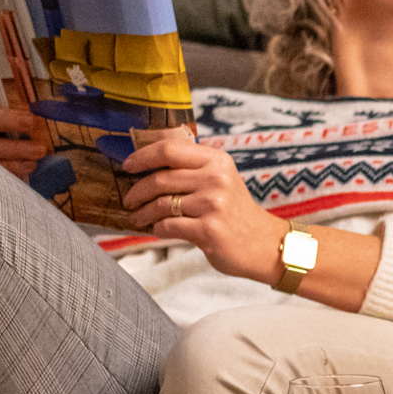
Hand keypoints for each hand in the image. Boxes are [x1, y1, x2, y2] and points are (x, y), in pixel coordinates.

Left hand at [122, 129, 285, 280]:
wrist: (265, 244)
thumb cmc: (236, 213)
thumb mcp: (221, 180)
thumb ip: (192, 168)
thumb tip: (146, 164)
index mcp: (217, 160)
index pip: (169, 149)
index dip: (142, 156)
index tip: (128, 166)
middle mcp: (216, 179)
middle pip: (160, 178)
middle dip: (137, 190)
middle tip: (130, 199)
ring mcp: (213, 204)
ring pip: (161, 204)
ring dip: (143, 213)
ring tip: (138, 217)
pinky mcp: (209, 230)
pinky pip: (168, 226)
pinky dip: (157, 229)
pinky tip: (158, 230)